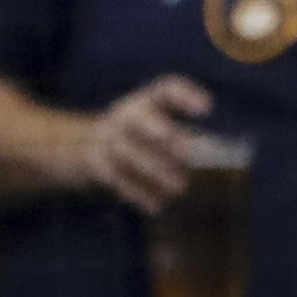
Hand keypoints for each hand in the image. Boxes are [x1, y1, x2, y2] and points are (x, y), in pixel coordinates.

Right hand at [77, 73, 218, 210]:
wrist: (80, 147)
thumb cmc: (137, 139)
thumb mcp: (157, 129)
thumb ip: (186, 139)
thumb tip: (216, 154)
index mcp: (145, 102)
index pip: (165, 90)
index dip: (184, 95)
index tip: (207, 108)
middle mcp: (124, 116)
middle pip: (139, 119)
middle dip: (161, 132)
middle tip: (188, 153)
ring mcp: (106, 139)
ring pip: (127, 152)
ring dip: (154, 170)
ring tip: (179, 188)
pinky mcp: (95, 164)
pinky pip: (115, 178)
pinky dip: (136, 193)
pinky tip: (156, 206)